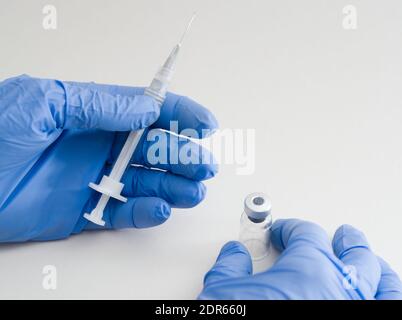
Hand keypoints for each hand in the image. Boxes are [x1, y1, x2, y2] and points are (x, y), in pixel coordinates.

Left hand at [0, 75, 217, 241]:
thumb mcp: (41, 103)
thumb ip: (96, 104)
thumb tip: (144, 106)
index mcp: (90, 113)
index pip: (145, 110)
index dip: (179, 114)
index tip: (204, 123)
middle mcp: (98, 144)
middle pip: (153, 148)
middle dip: (183, 154)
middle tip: (202, 163)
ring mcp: (94, 177)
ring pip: (146, 181)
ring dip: (174, 185)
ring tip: (193, 190)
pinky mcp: (86, 209)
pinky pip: (124, 211)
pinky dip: (146, 211)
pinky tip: (162, 207)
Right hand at [199, 219, 401, 298]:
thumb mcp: (225, 294)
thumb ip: (230, 268)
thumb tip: (233, 254)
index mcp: (309, 267)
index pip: (305, 233)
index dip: (291, 228)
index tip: (282, 232)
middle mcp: (341, 286)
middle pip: (351, 250)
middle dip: (343, 239)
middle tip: (341, 234)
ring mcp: (357, 309)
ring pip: (379, 278)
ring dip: (372, 263)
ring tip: (369, 258)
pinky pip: (388, 304)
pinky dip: (386, 295)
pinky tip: (381, 293)